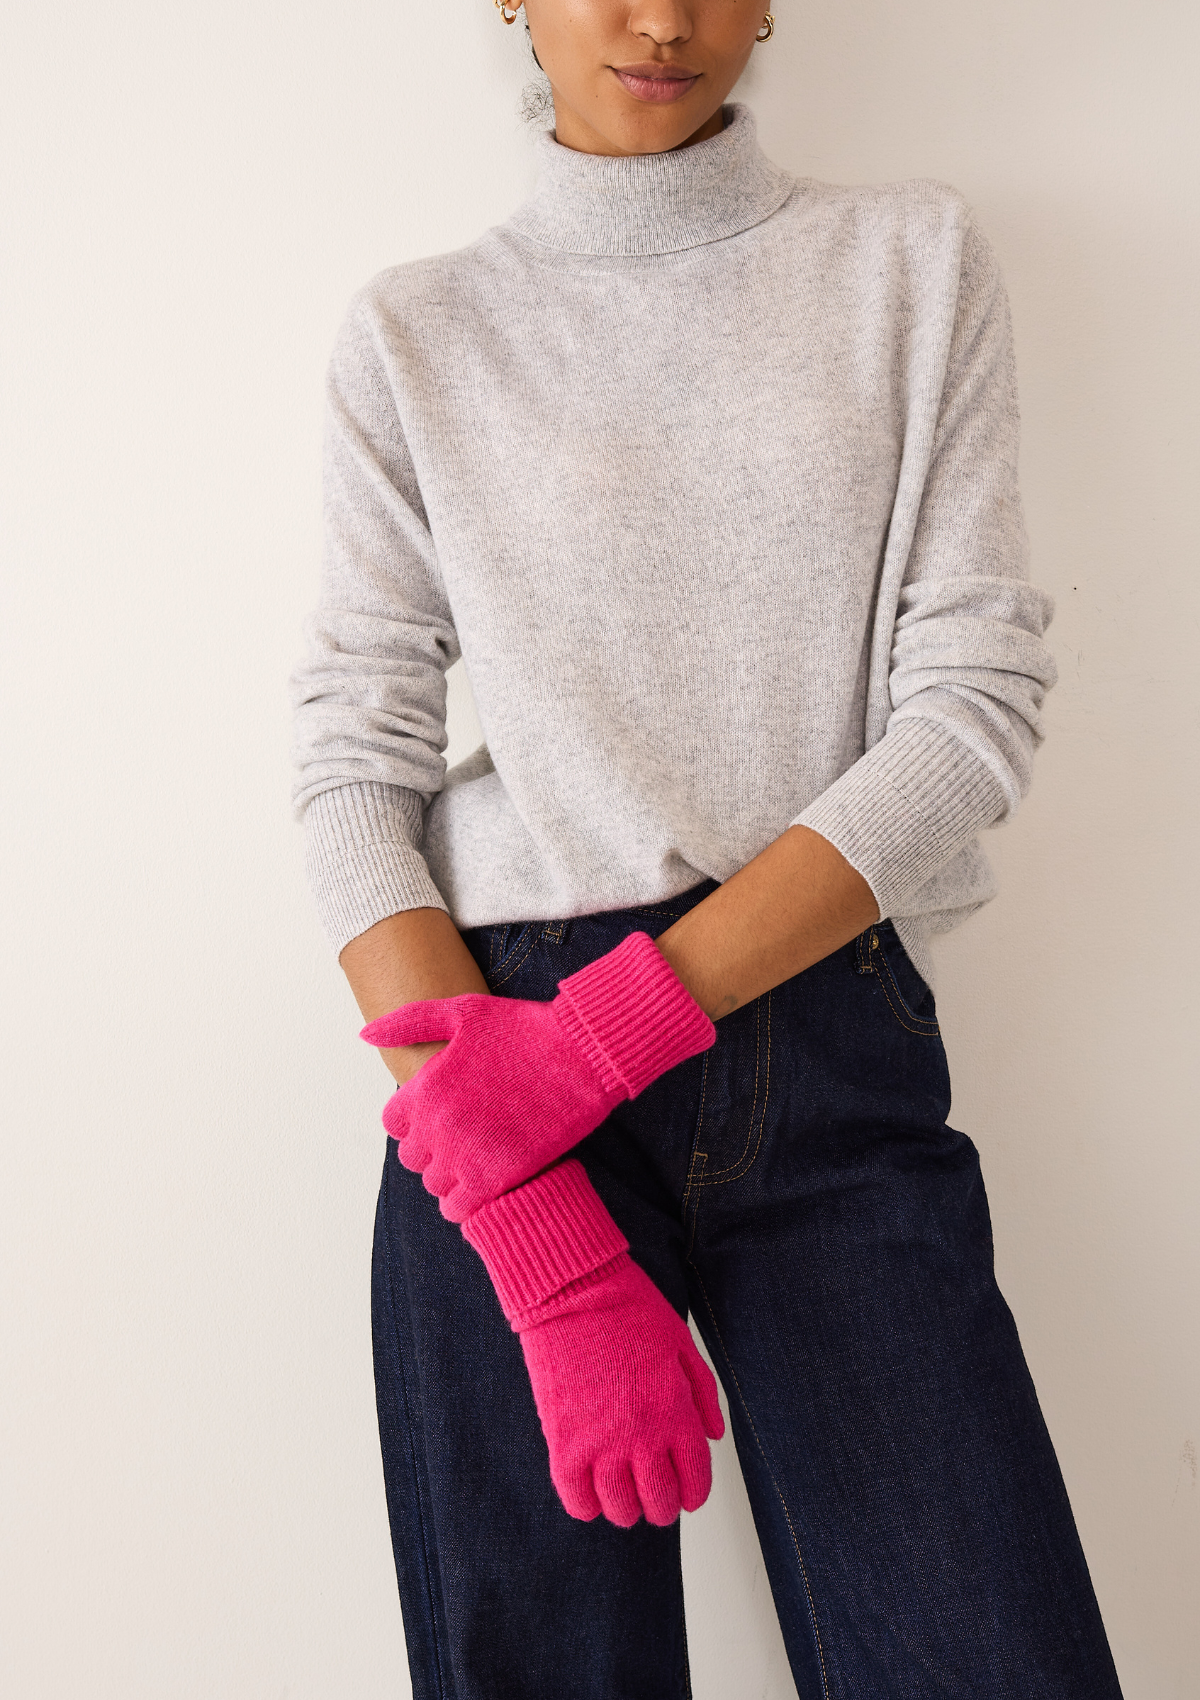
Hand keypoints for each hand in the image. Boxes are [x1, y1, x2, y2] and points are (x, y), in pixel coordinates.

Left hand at [361, 931, 714, 1222]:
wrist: (584, 1053)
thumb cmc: (525, 1027)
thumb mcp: (463, 1011)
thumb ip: (409, 1022)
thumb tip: (365, 1035)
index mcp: (426, 1086)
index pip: (393, 1123)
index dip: (415, 1119)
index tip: (440, 1112)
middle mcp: (439, 1124)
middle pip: (412, 1157)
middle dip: (433, 1148)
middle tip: (466, 1135)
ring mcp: (468, 1153)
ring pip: (435, 1185)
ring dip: (451, 1175)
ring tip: (479, 1157)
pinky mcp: (500, 1177)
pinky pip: (461, 1207)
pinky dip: (468, 1200)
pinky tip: (488, 1180)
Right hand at [460, 1157, 724, 1527]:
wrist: (573, 1289)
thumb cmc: (629, 1308)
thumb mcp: (682, 1344)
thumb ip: (703, 1395)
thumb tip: (713, 1436)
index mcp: (675, 1412)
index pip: (694, 1480)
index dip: (694, 1494)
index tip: (688, 1495)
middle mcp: (642, 1437)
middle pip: (659, 1502)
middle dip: (662, 1506)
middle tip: (657, 1497)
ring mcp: (600, 1444)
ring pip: (620, 1509)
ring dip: (627, 1510)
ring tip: (624, 1497)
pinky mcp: (563, 1443)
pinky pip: (577, 1499)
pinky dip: (586, 1506)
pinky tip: (591, 1493)